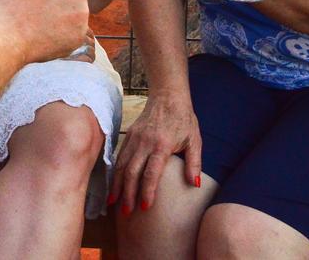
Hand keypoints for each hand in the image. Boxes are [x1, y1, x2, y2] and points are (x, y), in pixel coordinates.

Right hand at [0, 0, 88, 61]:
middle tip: (41, 7)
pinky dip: (62, 35)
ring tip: (39, 24)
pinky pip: (73, 32)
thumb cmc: (4, 4)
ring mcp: (81, 13)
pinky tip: (43, 36)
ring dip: (63, 16)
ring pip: (75, 12)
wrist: (0, 36)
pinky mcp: (79, 35)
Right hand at [109, 91, 201, 214]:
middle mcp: (144, 143)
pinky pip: (119, 157)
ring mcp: (134, 138)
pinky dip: (115, 173)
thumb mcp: (194, 140)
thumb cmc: (183, 119)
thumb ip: (194, 163)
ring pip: (121, 165)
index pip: (151, 173)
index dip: (147, 191)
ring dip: (117, 185)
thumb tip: (195, 184)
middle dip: (128, 194)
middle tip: (126, 212)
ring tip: (114, 203)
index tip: (145, 207)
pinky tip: (114, 184)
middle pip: (131, 172)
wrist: (167, 96)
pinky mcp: (129, 135)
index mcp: (161, 145)